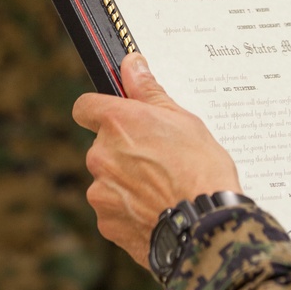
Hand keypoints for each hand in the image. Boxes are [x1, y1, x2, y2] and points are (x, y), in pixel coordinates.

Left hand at [73, 52, 241, 268]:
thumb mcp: (184, 121)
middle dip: (123, 151)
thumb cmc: (201, 169)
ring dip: (127, 182)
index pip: (85, 107)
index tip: (118, 117)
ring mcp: (100, 191)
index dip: (100, 111)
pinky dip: (131, 210)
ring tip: (164, 189)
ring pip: (108, 180)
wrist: (205, 225)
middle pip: (102, 147)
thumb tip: (131, 64)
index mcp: (118, 123)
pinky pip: (114, 210)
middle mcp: (101, 155)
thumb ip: (149, 92)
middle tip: (159, 159)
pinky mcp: (106, 222)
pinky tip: (159, 210)